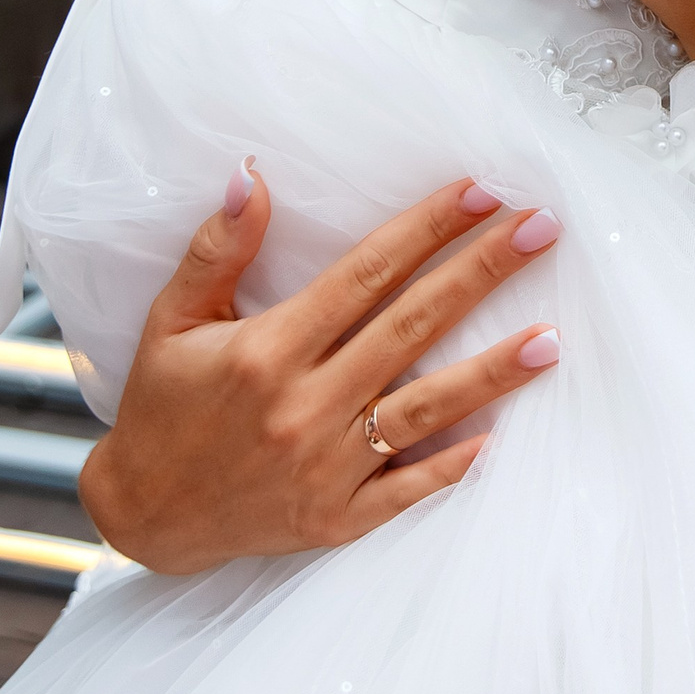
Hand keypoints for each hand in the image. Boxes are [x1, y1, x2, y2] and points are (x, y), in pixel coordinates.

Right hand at [78, 169, 560, 574]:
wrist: (144, 516)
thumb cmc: (163, 405)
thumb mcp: (173, 320)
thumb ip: (218, 249)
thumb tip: (249, 174)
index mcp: (269, 349)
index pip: (367, 273)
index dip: (427, 227)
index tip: (482, 189)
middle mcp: (304, 405)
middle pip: (412, 325)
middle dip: (482, 272)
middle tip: (543, 229)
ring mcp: (325, 467)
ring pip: (426, 407)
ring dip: (492, 372)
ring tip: (551, 338)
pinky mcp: (336, 519)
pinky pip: (409, 488)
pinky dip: (454, 463)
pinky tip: (503, 432)